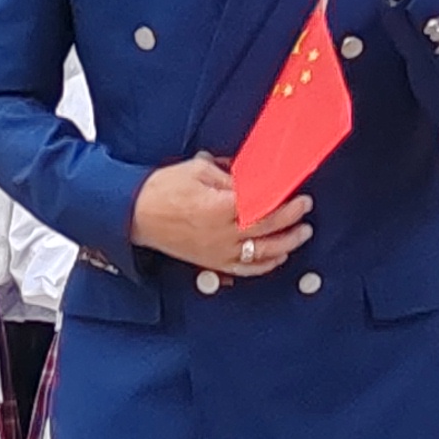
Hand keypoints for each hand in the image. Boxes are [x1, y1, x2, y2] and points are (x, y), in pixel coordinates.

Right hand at [130, 154, 311, 274]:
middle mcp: (221, 234)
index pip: (261, 206)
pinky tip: (278, 257)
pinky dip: (264, 265)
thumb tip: (254, 177)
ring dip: (285, 244)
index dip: (283, 201)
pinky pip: (244, 269)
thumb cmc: (162, 190)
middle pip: (266, 230)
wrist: (134, 214)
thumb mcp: (198, 170)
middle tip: (305, 209)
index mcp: (218, 207)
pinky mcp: (211, 262)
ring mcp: (217, 252)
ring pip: (260, 254)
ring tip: (301, 235)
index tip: (297, 193)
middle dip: (291, 220)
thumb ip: (230, 175)